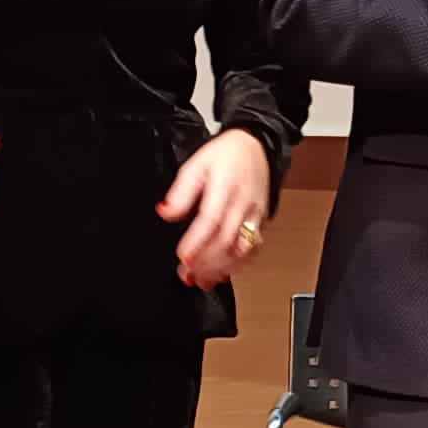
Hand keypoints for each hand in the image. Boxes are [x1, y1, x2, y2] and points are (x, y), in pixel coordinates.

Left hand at [158, 129, 276, 287]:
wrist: (257, 147)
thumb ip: (181, 192)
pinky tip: (223, 273)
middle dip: (206, 262)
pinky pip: (254, 249)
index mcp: (225, 188)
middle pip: (226, 239)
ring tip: (202, 280)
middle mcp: (243, 204)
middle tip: (187, 275)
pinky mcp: (261, 222)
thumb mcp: (196, 165)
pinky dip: (239, 266)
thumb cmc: (226, 156)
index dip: (197, 241)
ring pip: (242, 249)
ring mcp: (254, 215)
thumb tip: (166, 212)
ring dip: (222, 268)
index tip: (183, 257)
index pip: (211, 219)